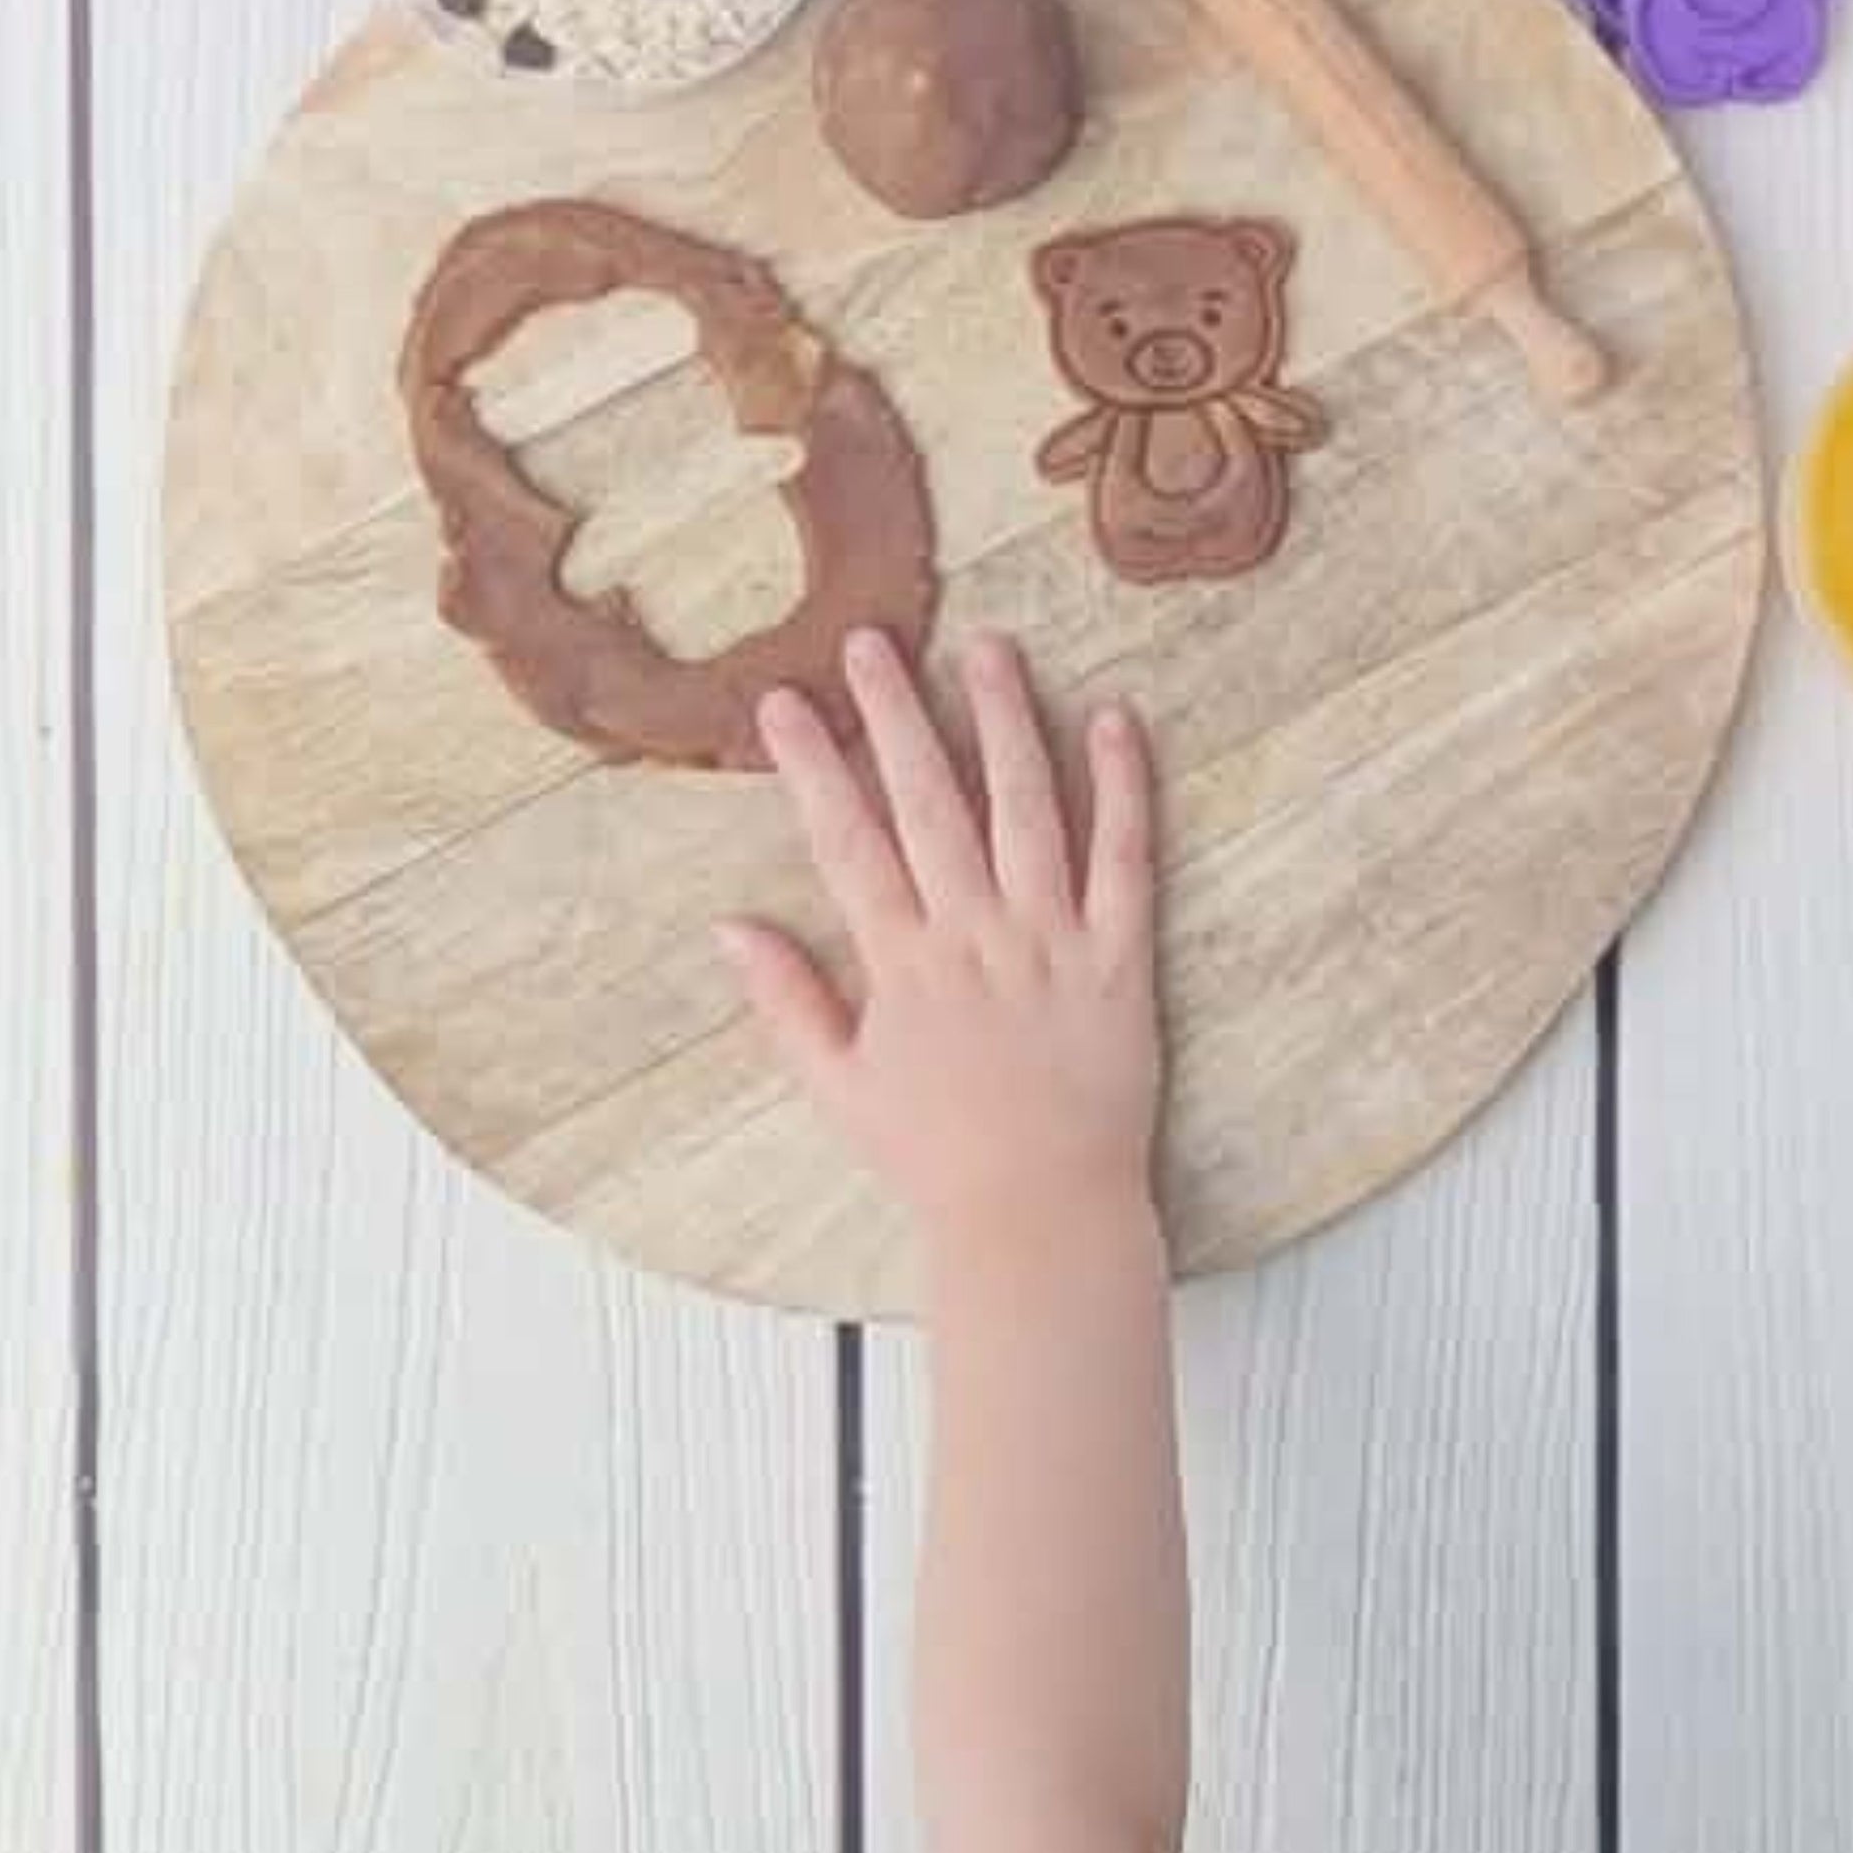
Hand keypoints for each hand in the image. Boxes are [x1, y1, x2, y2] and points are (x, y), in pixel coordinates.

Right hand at [719, 629, 1163, 1268]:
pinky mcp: (1120, 954)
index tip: (785, 699)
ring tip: (988, 647)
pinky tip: (1112, 718)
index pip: (845, 840)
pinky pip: (1124, 856)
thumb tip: (728, 928)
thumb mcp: (837, 1088)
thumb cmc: (936, 1158)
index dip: (813, 764)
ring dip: (1004, 720)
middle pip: (928, 802)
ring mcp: (1049, 938)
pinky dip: (1120, 785)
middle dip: (895, 713)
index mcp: (901, 963)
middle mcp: (972, 935)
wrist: (1039, 1214)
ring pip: (1024, 806)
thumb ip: (785, 1002)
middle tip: (873, 639)